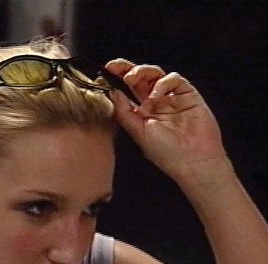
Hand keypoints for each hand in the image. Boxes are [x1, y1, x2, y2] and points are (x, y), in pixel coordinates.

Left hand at [105, 58, 225, 181]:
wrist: (193, 161)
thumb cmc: (167, 153)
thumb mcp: (138, 133)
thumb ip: (124, 113)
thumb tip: (112, 93)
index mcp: (141, 112)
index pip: (127, 91)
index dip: (117, 79)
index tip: (106, 72)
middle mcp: (155, 103)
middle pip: (140, 78)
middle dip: (127, 69)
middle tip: (116, 67)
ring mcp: (171, 97)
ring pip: (156, 75)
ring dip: (142, 72)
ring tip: (132, 78)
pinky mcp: (187, 93)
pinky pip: (173, 79)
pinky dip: (162, 83)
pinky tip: (155, 96)